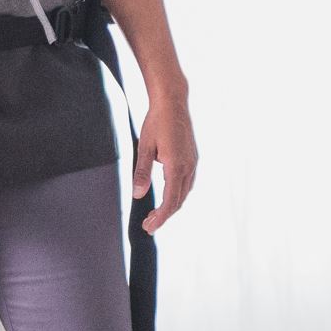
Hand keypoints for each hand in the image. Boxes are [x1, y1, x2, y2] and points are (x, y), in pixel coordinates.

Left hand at [133, 90, 196, 231]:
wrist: (173, 102)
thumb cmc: (156, 122)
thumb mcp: (144, 147)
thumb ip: (142, 172)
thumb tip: (137, 194)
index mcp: (176, 166)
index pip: (170, 201)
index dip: (160, 217)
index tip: (149, 227)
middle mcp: (188, 167)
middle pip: (178, 201)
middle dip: (164, 216)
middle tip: (148, 225)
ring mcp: (193, 162)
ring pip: (184, 193)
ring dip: (171, 206)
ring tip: (155, 214)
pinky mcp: (193, 158)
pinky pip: (187, 183)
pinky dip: (177, 194)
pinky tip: (167, 195)